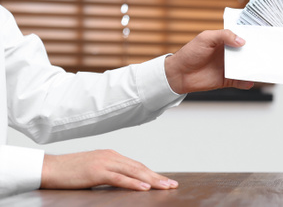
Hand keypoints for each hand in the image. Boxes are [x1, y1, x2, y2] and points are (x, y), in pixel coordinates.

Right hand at [41, 150, 177, 190]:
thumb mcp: (94, 170)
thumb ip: (110, 174)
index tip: (165, 181)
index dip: (153, 174)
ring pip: (134, 172)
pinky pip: (119, 178)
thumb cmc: (69, 171)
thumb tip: (125, 182)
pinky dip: (133, 183)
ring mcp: (104, 163)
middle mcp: (111, 156)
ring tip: (165, 187)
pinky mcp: (96, 171)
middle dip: (158, 177)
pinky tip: (144, 188)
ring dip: (152, 180)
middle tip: (172, 185)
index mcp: (111, 155)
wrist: (48, 168)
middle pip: (140, 168)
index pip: (137, 166)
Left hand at [164, 29, 253, 93]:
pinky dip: (246, 83)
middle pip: (246, 54)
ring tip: (261, 69)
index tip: (262, 38)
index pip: (241, 39)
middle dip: (255, 54)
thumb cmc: (189, 53)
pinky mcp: (226, 80)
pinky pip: (240, 82)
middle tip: (265, 54)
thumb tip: (241, 41)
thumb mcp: (206, 38)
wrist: (179, 74)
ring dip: (253, 69)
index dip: (251, 39)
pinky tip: (249, 81)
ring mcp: (228, 67)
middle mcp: (228, 54)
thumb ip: (224, 36)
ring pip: (245, 68)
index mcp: (225, 42)